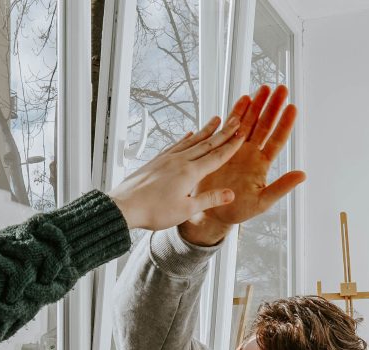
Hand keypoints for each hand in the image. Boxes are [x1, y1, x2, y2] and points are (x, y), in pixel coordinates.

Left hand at [108, 113, 244, 229]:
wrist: (125, 206)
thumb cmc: (154, 211)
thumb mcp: (186, 210)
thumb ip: (209, 199)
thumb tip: (230, 194)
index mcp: (190, 172)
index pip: (216, 157)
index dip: (231, 146)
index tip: (243, 134)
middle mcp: (180, 161)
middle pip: (206, 143)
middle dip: (223, 132)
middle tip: (236, 119)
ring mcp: (167, 158)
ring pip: (191, 141)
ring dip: (206, 130)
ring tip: (216, 120)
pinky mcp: (157, 160)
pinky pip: (175, 145)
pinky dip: (185, 138)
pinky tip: (189, 134)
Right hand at [179, 84, 305, 246]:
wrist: (213, 212)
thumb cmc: (238, 210)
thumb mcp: (263, 201)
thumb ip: (281, 187)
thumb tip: (302, 175)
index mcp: (262, 165)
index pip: (277, 140)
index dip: (285, 124)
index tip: (292, 108)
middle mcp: (251, 154)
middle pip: (265, 126)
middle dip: (273, 107)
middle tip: (281, 89)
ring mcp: (236, 149)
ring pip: (249, 122)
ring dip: (257, 105)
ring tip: (264, 88)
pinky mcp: (222, 148)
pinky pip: (231, 127)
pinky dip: (237, 113)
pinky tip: (243, 99)